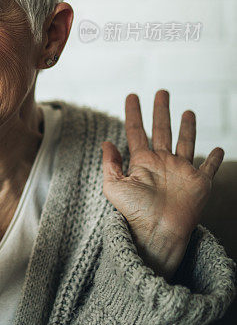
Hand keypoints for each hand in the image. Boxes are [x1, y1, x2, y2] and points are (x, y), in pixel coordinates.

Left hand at [101, 89, 224, 281]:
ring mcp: (181, 172)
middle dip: (161, 110)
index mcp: (142, 162)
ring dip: (187, 126)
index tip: (132, 96)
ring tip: (188, 111)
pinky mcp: (199, 183)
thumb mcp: (113, 186)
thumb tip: (106, 142)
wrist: (157, 233)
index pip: (136, 131)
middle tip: (162, 92)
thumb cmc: (134, 214)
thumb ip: (110, 163)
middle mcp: (162, 163)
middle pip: (162, 129)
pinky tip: (218, 148)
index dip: (134, 113)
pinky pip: (209, 167)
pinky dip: (215, 158)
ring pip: (186, 142)